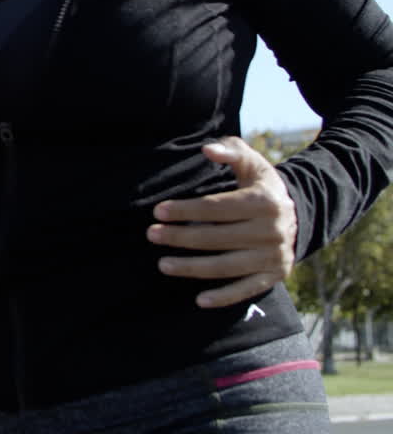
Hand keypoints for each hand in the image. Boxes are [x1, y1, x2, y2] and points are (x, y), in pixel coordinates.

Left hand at [148, 136, 297, 308]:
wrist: (298, 215)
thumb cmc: (261, 186)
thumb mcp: (252, 163)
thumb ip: (230, 152)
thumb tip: (207, 150)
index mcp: (263, 202)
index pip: (216, 208)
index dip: (185, 210)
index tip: (158, 211)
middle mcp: (271, 230)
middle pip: (216, 237)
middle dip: (180, 237)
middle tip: (151, 235)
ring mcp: (273, 256)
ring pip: (226, 266)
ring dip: (192, 267)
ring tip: (163, 264)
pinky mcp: (275, 275)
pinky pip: (247, 289)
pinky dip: (224, 297)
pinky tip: (199, 300)